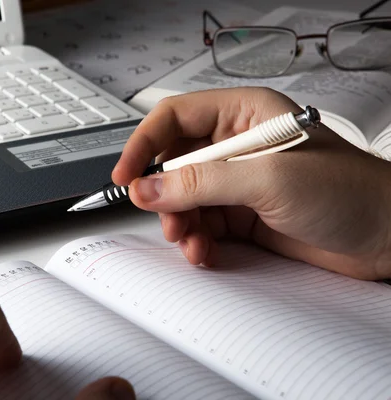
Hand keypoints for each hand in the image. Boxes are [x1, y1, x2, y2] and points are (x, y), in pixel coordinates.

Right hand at [113, 87, 390, 279]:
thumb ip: (201, 182)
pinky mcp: (243, 215)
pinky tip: (204, 251)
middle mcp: (237, 146)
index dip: (144, 145)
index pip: (174, 119)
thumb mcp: (268, 179)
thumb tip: (148, 188)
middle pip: (174, 164)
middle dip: (164, 194)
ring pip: (184, 199)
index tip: (126, 175)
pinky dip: (196, 241)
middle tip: (166, 216)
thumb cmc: (350, 192)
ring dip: (179, 222)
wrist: (386, 237)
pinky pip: (202, 225)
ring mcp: (239, 183)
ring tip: (191, 239)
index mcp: (243, 115)